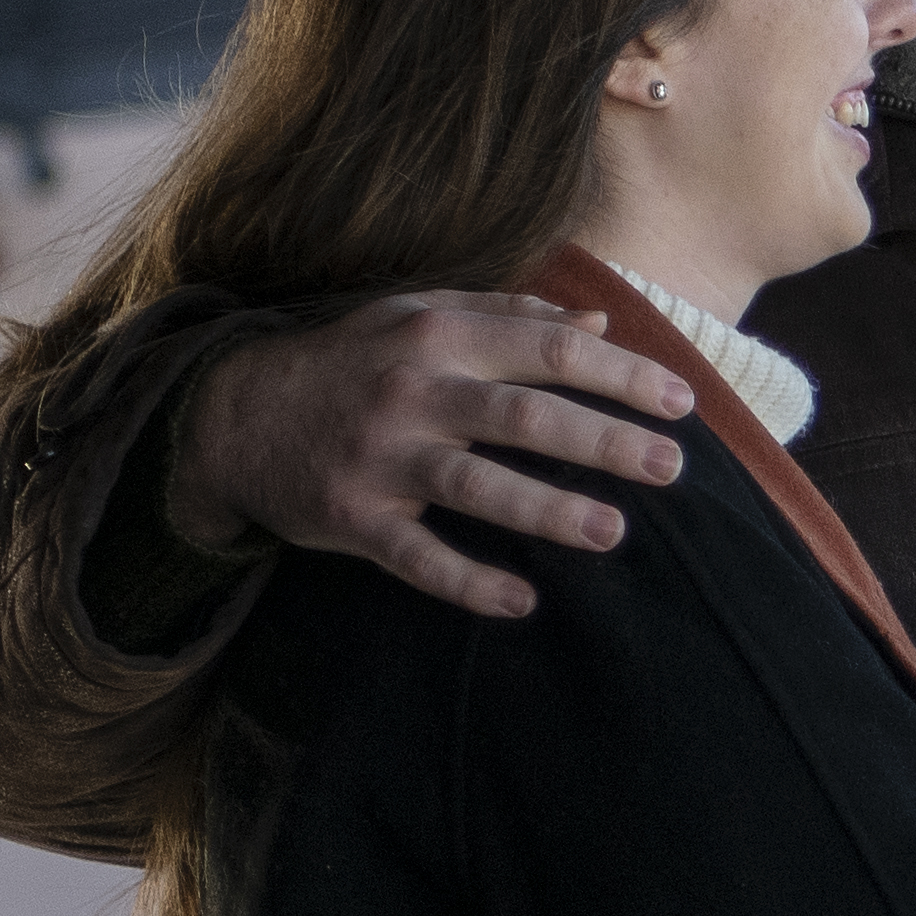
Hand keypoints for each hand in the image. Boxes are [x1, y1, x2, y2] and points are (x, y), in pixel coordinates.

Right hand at [170, 291, 695, 619]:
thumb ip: (508, 313)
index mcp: (439, 335)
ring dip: (549, 512)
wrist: (234, 415)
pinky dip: (467, 582)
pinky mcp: (352, 516)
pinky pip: (416, 557)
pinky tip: (521, 602)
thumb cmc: (350, 361)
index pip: (550, 350)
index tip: (682, 403)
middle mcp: (413, 391)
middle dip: (605, 443)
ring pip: (477, 486)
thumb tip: (599, 320)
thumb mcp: (417, 313)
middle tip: (671, 470)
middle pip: (525, 417)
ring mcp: (381, 458)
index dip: (622, 374)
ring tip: (614, 533)